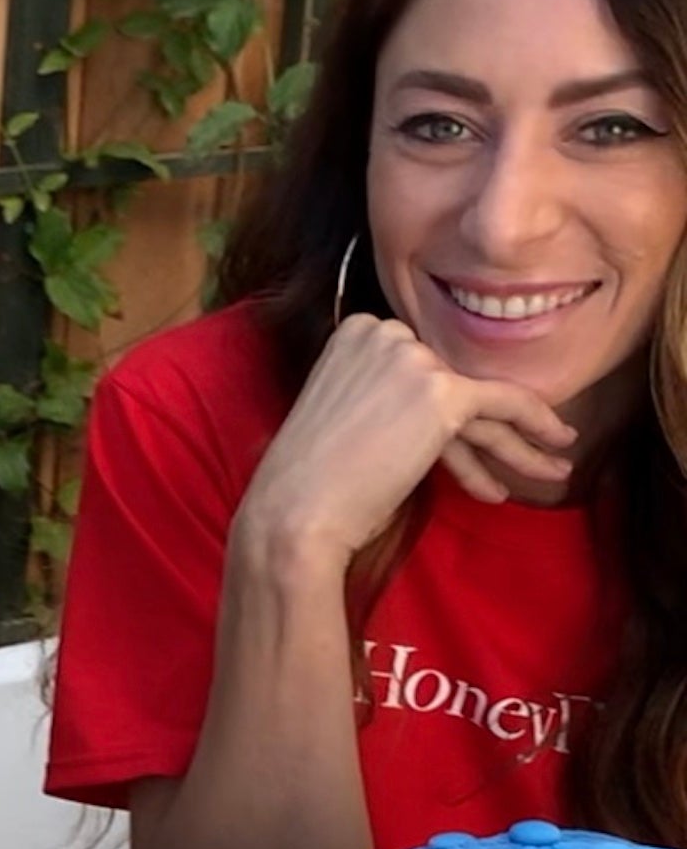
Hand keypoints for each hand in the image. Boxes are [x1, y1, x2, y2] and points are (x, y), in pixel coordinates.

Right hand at [236, 313, 577, 564]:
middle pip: (453, 384)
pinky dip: (536, 423)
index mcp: (353, 334)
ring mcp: (412, 359)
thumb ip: (378, 400)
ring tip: (554, 465)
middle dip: (493, 429)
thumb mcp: (340, 420)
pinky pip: (503, 403)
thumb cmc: (309, 488)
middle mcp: (384, 333)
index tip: (470, 451)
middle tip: (533, 446)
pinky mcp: (439, 392)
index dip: (448, 419)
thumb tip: (424, 419)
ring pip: (482, 400)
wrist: (294, 516)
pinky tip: (555, 446)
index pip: (418, 372)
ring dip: (521, 440)